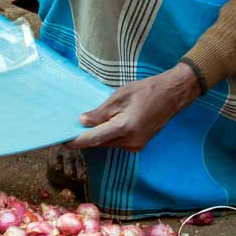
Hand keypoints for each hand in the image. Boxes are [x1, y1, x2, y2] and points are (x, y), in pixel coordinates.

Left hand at [69, 65, 201, 151]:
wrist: (172, 95)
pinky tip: (106, 124)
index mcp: (124, 128)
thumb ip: (101, 111)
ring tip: (87, 124)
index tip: (63, 141)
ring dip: (98, 136)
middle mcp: (130, 142)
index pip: (94, 138)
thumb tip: (83, 121)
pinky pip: (118, 142)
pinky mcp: (139, 144)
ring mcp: (136, 145)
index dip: (77, 141)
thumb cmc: (146, 90)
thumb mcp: (120, 95)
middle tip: (71, 129)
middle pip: (101, 142)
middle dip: (86, 137)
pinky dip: (109, 135)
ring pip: (109, 143)